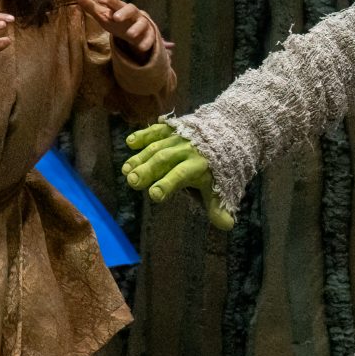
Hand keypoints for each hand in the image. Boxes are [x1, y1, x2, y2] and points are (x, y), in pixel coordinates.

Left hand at [79, 0, 163, 56]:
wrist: (138, 30)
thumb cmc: (118, 21)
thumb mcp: (104, 16)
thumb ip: (92, 8)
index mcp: (121, 7)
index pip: (115, 2)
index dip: (108, 0)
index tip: (99, 0)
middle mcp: (133, 13)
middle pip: (130, 9)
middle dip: (123, 13)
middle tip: (115, 18)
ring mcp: (142, 24)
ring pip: (142, 24)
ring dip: (136, 28)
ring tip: (130, 34)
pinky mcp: (149, 35)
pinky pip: (149, 38)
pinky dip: (146, 42)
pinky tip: (141, 47)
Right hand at [121, 121, 235, 228]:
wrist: (225, 135)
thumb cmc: (216, 168)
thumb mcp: (219, 187)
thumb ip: (217, 207)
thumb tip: (227, 226)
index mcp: (198, 166)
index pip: (181, 175)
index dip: (167, 184)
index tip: (154, 195)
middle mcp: (186, 150)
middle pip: (164, 159)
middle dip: (147, 170)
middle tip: (132, 182)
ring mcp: (178, 138)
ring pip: (157, 147)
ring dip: (140, 158)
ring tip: (126, 170)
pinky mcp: (171, 129)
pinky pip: (157, 131)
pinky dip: (143, 135)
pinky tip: (130, 143)